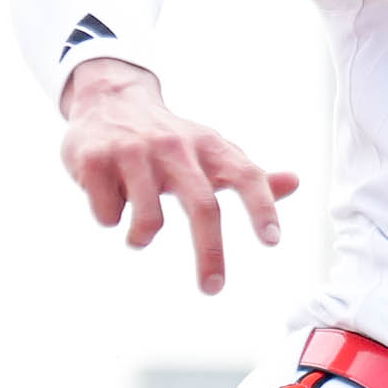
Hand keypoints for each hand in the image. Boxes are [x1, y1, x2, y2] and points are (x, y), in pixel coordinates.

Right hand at [60, 60, 300, 294]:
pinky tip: (108, 193)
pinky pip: (108, 214)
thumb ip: (247, 174)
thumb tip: (293, 182)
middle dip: (210, 253)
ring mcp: (132, 151)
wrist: (108, 100)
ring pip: (149, 221)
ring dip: (142, 237)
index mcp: (207, 145)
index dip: (261, 206)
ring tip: (138, 232)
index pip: (244, 174)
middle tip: (213, 288)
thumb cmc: (169, 139)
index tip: (272, 241)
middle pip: (202, 205)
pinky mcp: (94, 160)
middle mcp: (174, 146)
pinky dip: (110, 216)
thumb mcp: (209, 150)